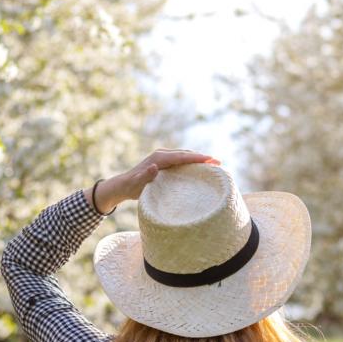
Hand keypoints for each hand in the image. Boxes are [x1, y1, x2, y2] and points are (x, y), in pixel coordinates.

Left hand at [85, 148, 220, 213]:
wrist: (123, 185)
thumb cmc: (131, 187)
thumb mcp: (137, 184)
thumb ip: (145, 176)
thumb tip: (154, 167)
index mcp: (159, 158)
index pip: (182, 156)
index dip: (197, 158)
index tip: (211, 159)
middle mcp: (162, 154)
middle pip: (186, 154)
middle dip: (202, 157)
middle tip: (219, 162)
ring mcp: (163, 157)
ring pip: (185, 156)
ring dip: (198, 159)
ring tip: (214, 164)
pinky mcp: (164, 162)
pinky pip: (181, 160)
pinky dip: (192, 162)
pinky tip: (200, 168)